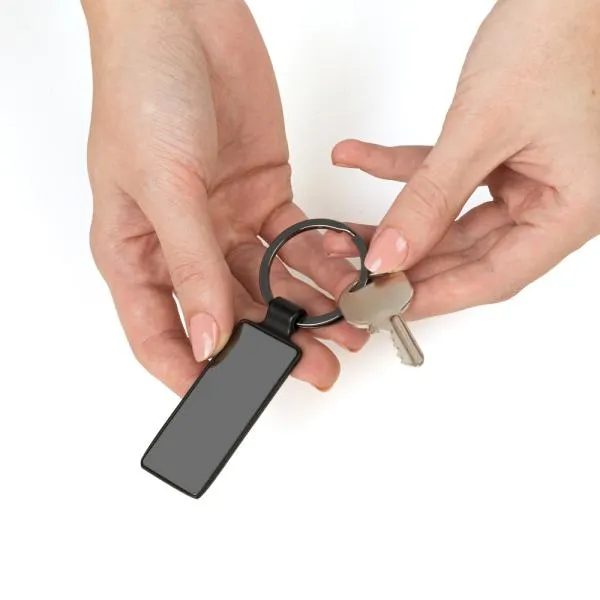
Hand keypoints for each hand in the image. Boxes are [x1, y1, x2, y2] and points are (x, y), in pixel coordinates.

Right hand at [83, 0, 365, 394]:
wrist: (181, 17)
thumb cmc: (143, 89)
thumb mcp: (163, 184)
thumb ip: (190, 265)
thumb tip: (208, 337)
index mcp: (135, 250)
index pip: (157, 332)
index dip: (190, 371)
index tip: (230, 397)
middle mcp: (181, 244)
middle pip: (229, 314)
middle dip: (273, 343)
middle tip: (316, 366)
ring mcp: (225, 222)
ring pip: (269, 282)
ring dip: (308, 306)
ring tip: (348, 329)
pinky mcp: (263, 196)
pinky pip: (295, 241)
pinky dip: (320, 260)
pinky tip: (345, 277)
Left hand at [324, 0, 599, 319]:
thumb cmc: (558, 33)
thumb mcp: (481, 129)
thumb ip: (430, 199)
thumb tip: (390, 255)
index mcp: (571, 210)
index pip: (493, 277)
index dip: (434, 296)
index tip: (385, 306)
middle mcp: (553, 202)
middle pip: (468, 254)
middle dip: (407, 261)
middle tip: (356, 273)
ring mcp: (528, 180)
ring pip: (452, 220)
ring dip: (399, 221)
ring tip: (345, 229)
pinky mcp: (503, 155)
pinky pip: (448, 176)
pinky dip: (405, 171)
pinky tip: (361, 160)